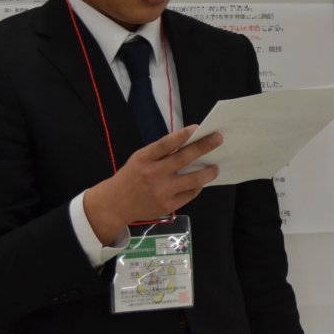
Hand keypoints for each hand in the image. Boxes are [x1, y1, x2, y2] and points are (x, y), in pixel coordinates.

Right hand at [84, 126, 222, 244]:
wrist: (116, 204)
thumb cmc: (132, 176)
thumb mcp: (140, 159)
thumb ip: (160, 152)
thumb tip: (190, 142)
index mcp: (144, 159)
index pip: (165, 144)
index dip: (182, 135)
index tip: (197, 128)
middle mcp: (153, 175)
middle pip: (183, 159)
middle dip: (203, 147)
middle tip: (218, 139)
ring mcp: (162, 191)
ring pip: (192, 180)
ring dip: (208, 172)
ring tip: (216, 167)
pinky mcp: (168, 205)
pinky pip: (190, 194)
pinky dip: (197, 186)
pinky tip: (200, 181)